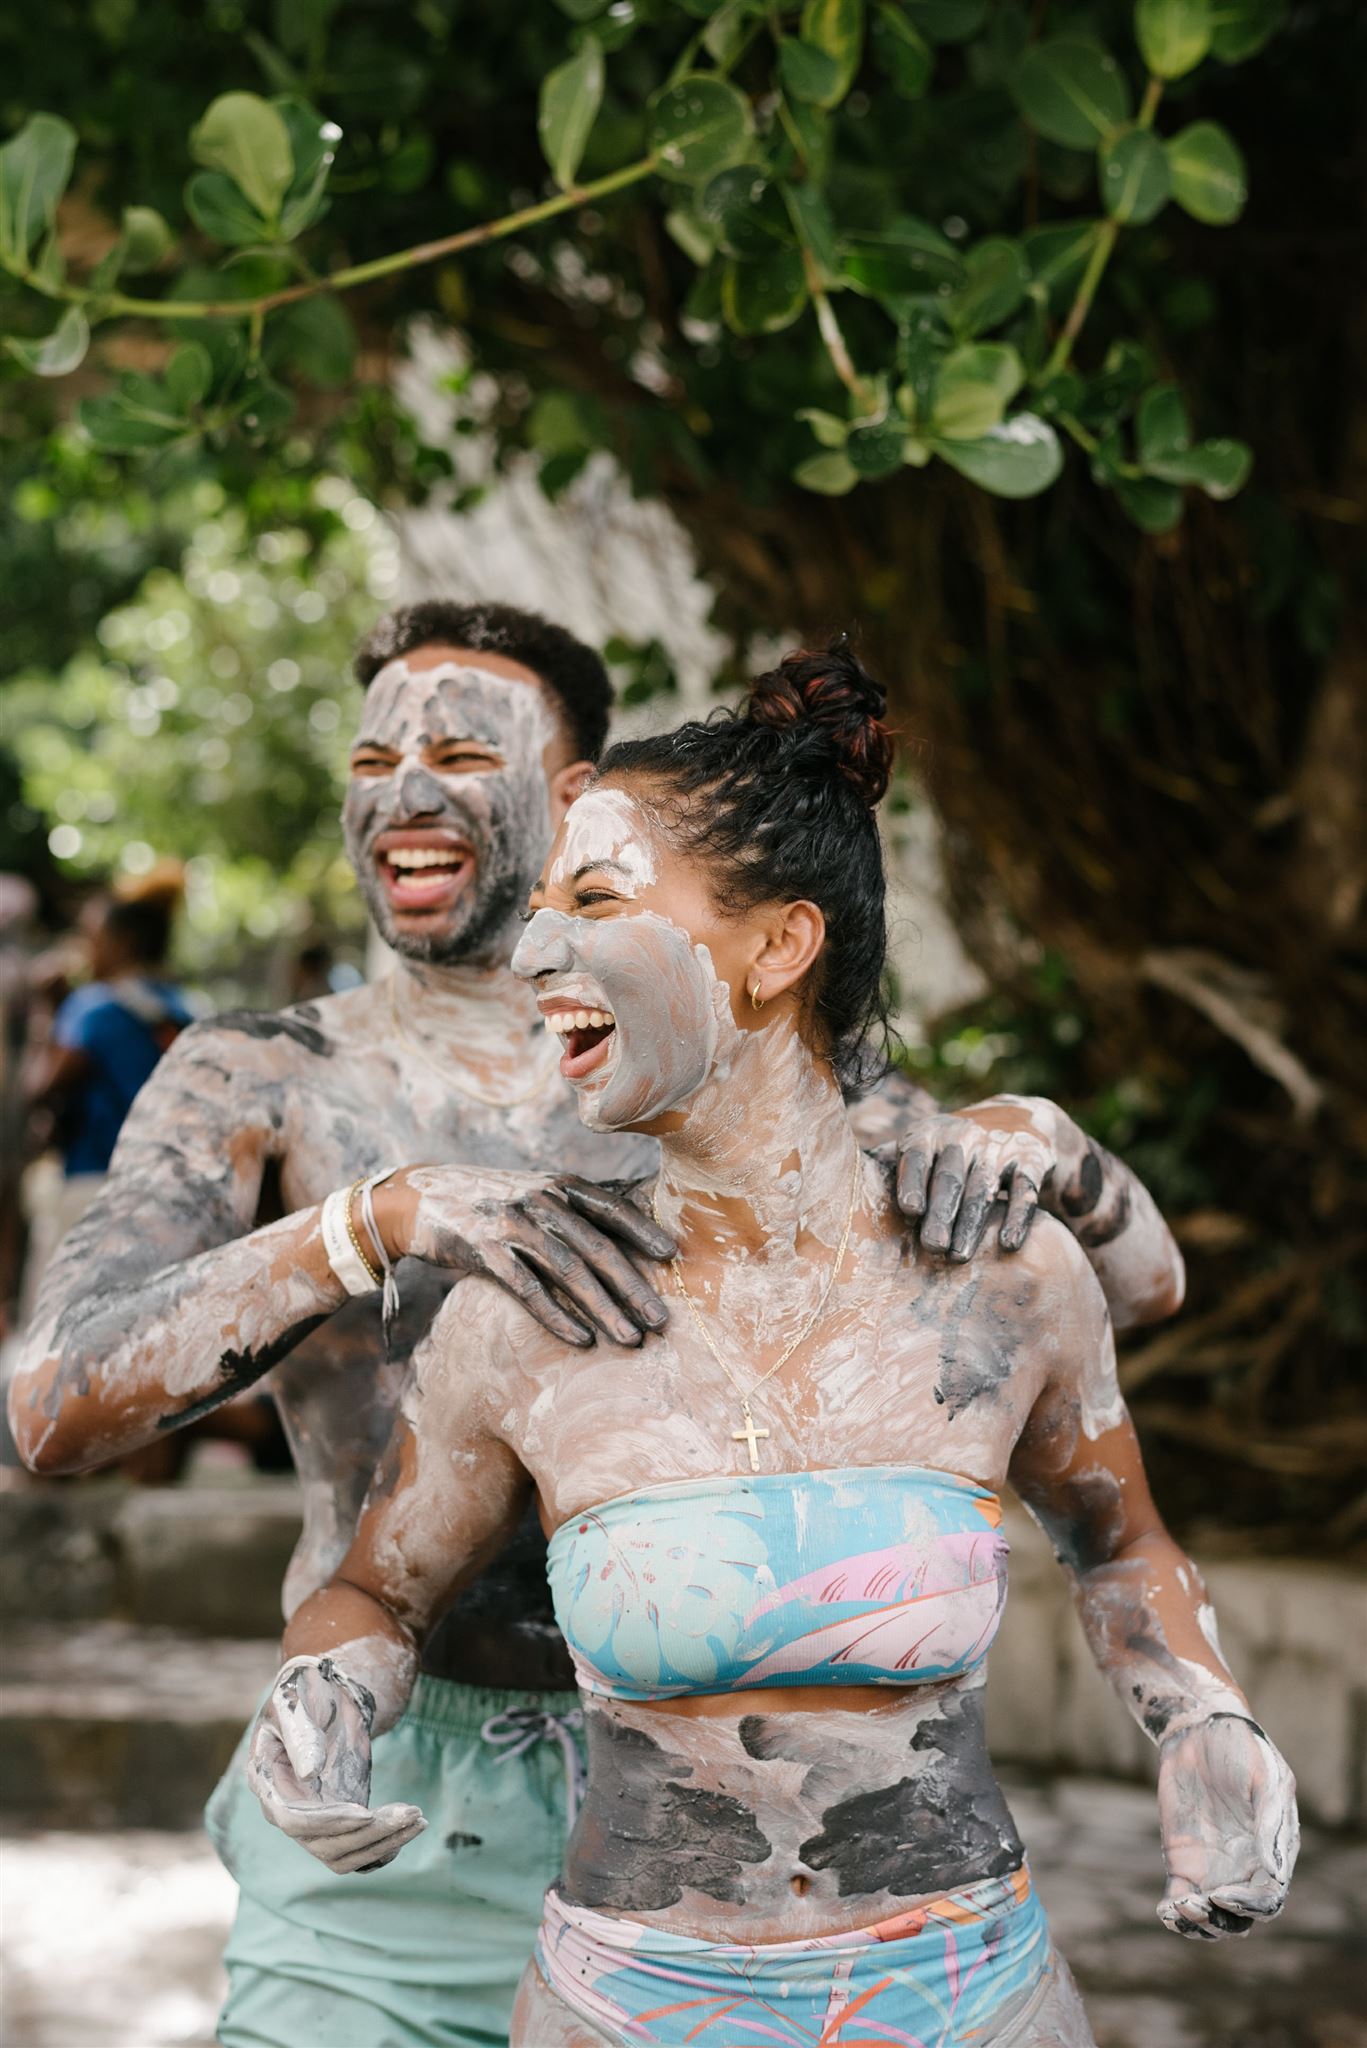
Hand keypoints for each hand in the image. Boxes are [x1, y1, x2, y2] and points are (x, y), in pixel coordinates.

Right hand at [247, 1655, 426, 1875]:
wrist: (330, 1692)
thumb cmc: (308, 1688)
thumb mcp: (297, 1698)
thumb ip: (301, 1734)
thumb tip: (307, 1774)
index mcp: (267, 1779)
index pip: (290, 1819)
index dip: (326, 1822)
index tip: (365, 1813)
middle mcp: (287, 1808)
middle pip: (322, 1844)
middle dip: (367, 1834)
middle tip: (410, 1812)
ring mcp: (314, 1818)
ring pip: (343, 1854)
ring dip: (381, 1843)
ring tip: (417, 1819)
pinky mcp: (340, 1820)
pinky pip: (358, 1850)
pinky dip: (383, 1846)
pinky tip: (408, 1829)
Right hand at [372, 1167, 673, 1348]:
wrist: (423, 1198)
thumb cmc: (492, 1203)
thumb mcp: (536, 1192)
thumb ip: (576, 1209)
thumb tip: (630, 1227)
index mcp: (559, 1186)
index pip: (613, 1207)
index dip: (644, 1230)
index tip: (674, 1256)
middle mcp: (541, 1202)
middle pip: (598, 1247)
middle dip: (634, 1287)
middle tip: (662, 1320)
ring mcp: (512, 1225)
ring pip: (569, 1271)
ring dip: (605, 1308)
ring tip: (632, 1339)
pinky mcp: (484, 1251)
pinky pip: (528, 1289)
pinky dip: (558, 1316)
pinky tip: (582, 1340)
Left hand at [895, 1096, 1063, 1259]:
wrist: (1018, 1118)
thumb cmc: (950, 1146)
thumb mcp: (920, 1144)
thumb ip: (887, 1161)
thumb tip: (832, 1182)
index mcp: (927, 1135)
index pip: (917, 1156)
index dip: (912, 1181)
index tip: (908, 1210)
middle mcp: (962, 1137)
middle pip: (950, 1178)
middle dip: (941, 1212)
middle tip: (932, 1247)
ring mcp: (997, 1148)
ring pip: (983, 1188)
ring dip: (972, 1224)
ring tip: (958, 1257)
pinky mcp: (1030, 1161)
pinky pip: (1024, 1190)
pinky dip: (1018, 1216)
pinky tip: (1009, 1243)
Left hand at [1156, 1714, 1298, 1938]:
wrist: (1200, 1727)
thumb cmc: (1242, 1748)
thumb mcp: (1266, 1778)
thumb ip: (1271, 1824)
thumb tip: (1276, 1873)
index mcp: (1272, 1854)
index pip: (1267, 1900)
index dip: (1248, 1907)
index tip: (1222, 1894)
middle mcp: (1245, 1868)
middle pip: (1240, 1919)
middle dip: (1222, 1923)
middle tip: (1197, 1905)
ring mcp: (1213, 1866)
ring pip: (1212, 1917)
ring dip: (1199, 1926)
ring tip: (1179, 1909)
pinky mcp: (1182, 1859)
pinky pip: (1180, 1898)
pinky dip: (1174, 1913)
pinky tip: (1165, 1910)